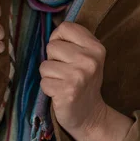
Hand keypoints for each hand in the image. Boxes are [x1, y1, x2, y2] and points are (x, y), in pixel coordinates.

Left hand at [39, 21, 107, 139]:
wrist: (91, 115)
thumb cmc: (84, 80)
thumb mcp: (87, 56)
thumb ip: (73, 40)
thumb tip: (52, 26)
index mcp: (96, 47)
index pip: (65, 27)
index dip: (58, 38)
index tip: (64, 51)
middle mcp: (90, 59)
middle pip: (52, 46)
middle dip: (53, 59)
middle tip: (66, 71)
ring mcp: (79, 76)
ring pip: (45, 65)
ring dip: (49, 75)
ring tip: (63, 82)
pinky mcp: (67, 91)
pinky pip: (43, 82)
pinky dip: (48, 88)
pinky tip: (60, 93)